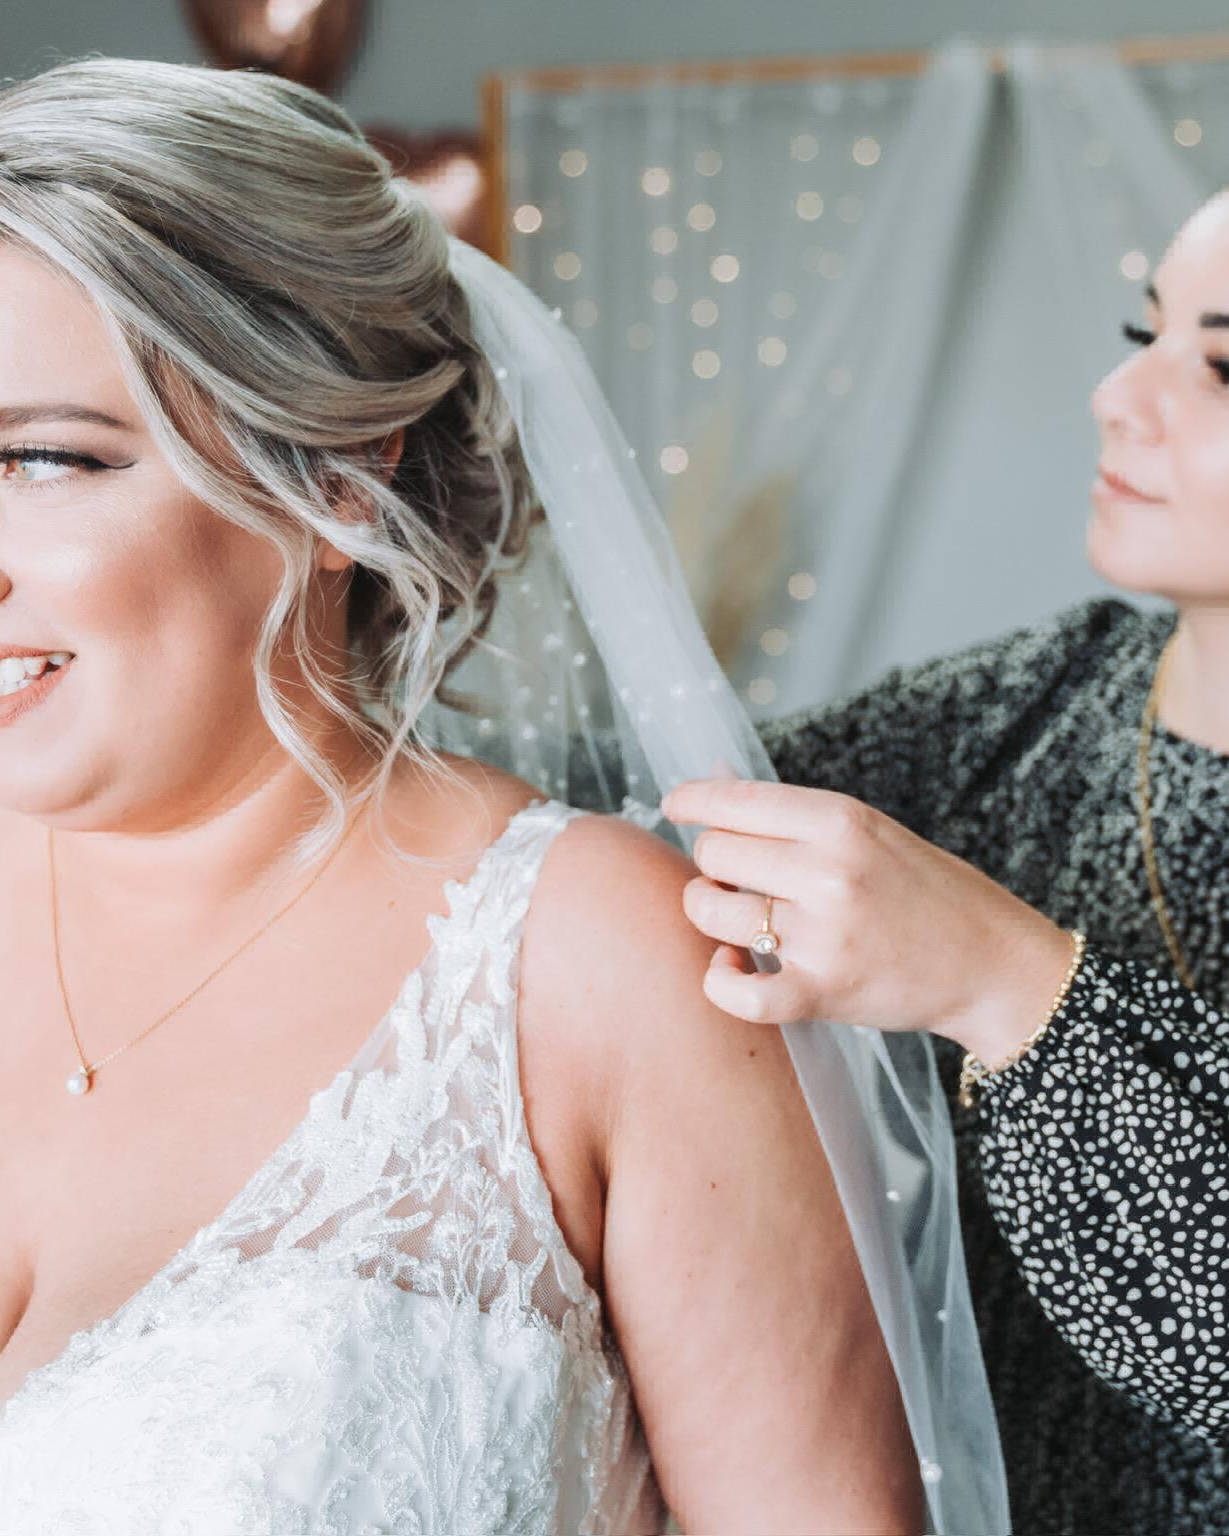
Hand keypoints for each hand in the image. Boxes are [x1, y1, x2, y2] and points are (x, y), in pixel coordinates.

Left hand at [662, 777, 1076, 1061]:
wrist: (989, 962)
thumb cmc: (923, 891)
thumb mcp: (868, 830)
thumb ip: (792, 814)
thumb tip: (713, 780)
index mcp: (841, 820)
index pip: (734, 800)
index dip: (692, 801)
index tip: (676, 805)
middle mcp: (828, 870)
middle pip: (713, 853)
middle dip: (714, 864)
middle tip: (739, 876)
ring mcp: (824, 933)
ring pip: (711, 912)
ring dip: (710, 914)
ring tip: (736, 918)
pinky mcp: (823, 992)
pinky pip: (737, 992)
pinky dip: (720, 983)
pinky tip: (731, 968)